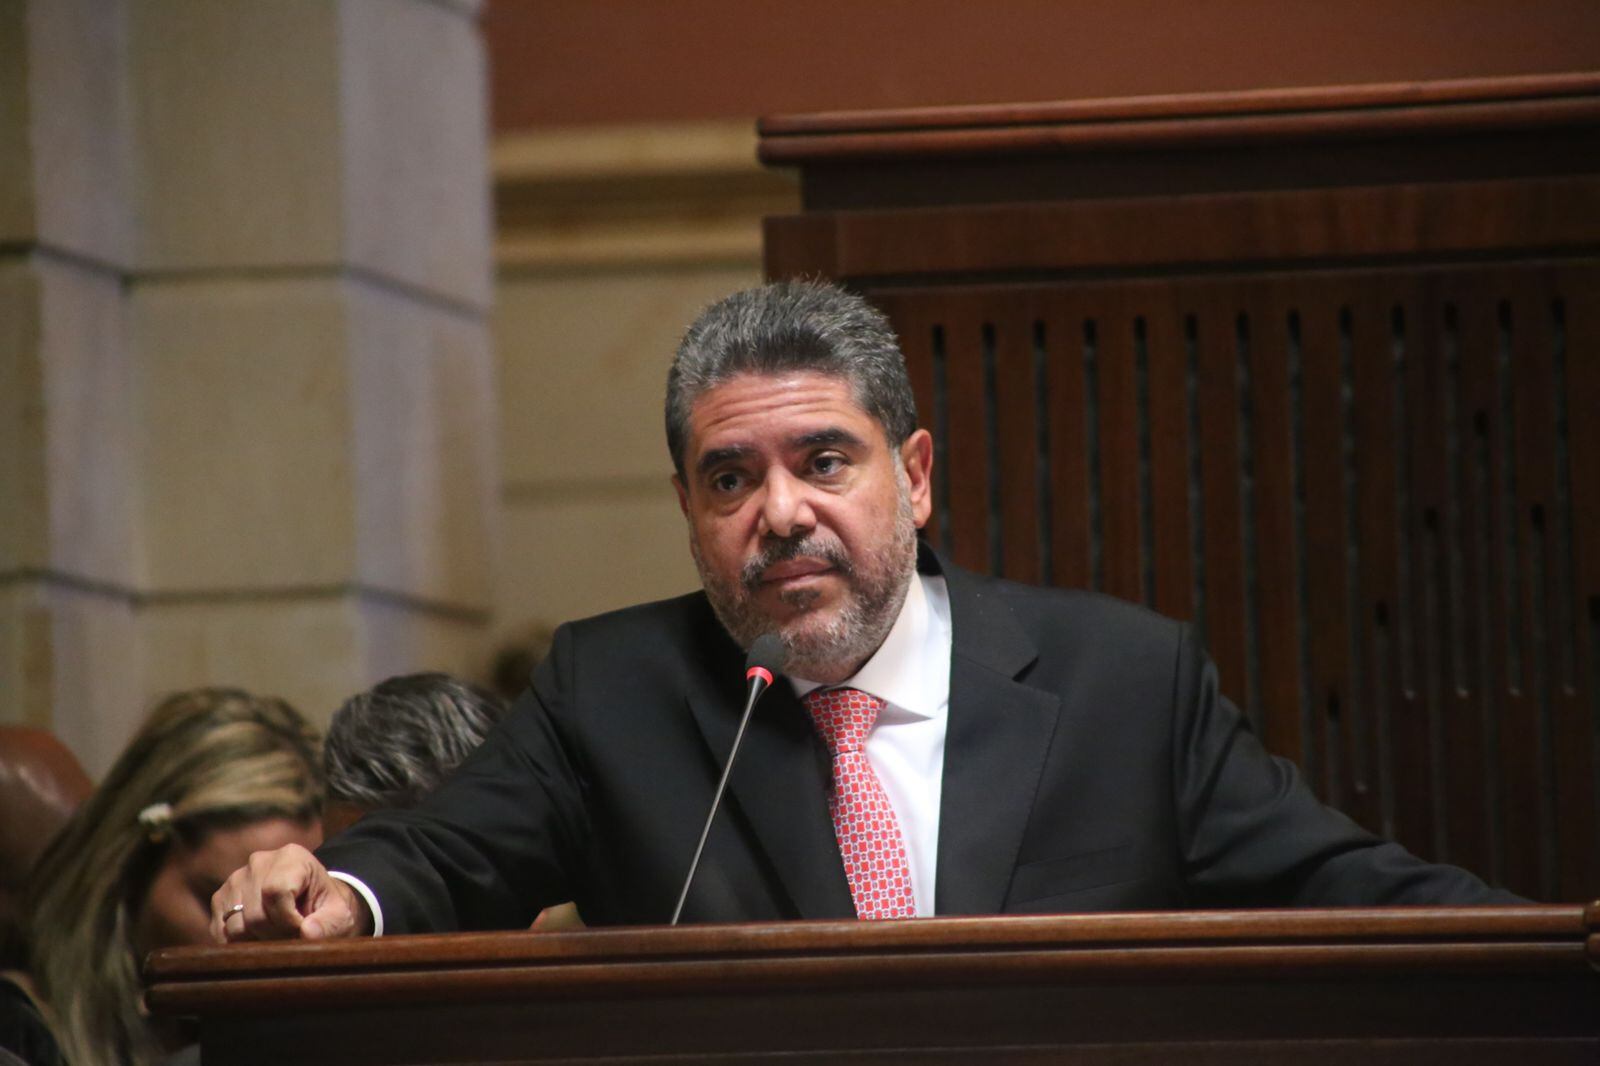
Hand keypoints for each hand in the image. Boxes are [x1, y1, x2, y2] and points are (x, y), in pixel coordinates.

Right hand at [209, 844, 370, 942]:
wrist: (309, 903)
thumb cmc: (325, 908)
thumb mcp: (339, 916)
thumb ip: (329, 924)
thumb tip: (308, 932)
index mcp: (291, 857)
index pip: (276, 891)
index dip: (288, 920)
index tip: (302, 929)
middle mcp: (259, 862)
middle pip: (255, 914)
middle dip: (275, 935)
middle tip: (291, 938)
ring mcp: (235, 879)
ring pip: (235, 926)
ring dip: (256, 941)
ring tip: (277, 936)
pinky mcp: (220, 898)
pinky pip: (221, 931)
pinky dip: (238, 943)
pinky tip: (258, 938)